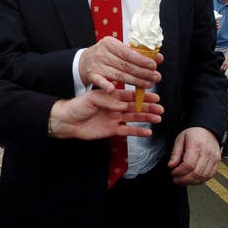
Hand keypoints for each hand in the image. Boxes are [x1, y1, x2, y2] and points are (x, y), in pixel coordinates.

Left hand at [49, 89, 163, 139]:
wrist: (67, 122)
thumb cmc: (76, 107)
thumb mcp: (91, 99)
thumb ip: (107, 100)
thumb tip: (122, 104)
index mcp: (109, 96)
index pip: (128, 95)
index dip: (141, 96)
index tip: (154, 96)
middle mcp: (114, 107)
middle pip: (134, 107)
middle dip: (148, 107)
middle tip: (161, 108)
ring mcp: (114, 118)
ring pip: (133, 118)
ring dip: (146, 118)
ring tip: (158, 118)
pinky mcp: (112, 130)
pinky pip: (127, 131)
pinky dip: (138, 132)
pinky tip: (148, 132)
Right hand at [78, 37, 161, 92]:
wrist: (84, 61)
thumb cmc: (106, 55)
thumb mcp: (118, 49)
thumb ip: (136, 54)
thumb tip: (159, 58)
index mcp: (109, 43)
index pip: (128, 53)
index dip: (142, 60)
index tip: (154, 65)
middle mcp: (102, 53)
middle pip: (125, 65)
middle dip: (143, 72)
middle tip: (156, 77)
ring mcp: (96, 65)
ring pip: (118, 75)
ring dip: (135, 81)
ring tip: (148, 84)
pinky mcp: (91, 76)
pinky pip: (101, 82)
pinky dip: (107, 85)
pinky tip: (113, 89)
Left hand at [168, 127, 220, 184]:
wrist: (206, 131)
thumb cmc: (193, 134)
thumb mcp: (180, 139)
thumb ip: (175, 153)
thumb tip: (171, 165)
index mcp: (197, 145)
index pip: (189, 165)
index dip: (179, 172)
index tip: (173, 172)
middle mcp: (207, 153)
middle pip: (196, 173)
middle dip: (184, 179)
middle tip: (176, 179)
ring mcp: (214, 159)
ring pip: (203, 177)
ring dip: (191, 182)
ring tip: (182, 180)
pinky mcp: (217, 163)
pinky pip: (209, 176)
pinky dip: (200, 180)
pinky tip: (192, 180)